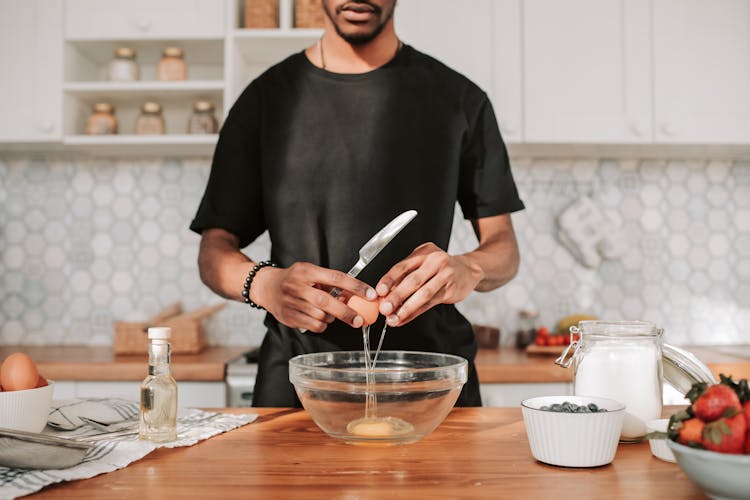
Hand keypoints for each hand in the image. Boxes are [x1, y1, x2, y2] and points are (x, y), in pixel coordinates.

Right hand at [252, 262, 376, 332]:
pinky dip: (321, 325)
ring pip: (321, 316)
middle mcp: (298, 286)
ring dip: (331, 318)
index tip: (370, 294)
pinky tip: (318, 318)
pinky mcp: (289, 317)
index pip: (336, 278)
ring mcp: (292, 303)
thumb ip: (330, 282)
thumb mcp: (310, 272)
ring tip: (328, 312)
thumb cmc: (294, 279)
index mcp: (307, 271)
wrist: (266, 287)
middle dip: (346, 312)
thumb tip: (354, 294)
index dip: (355, 286)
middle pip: (326, 302)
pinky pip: (314, 326)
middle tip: (359, 320)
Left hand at [376, 243, 484, 326]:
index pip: (402, 266)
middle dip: (396, 296)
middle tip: (384, 308)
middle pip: (413, 280)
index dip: (389, 279)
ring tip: (393, 318)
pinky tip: (404, 319)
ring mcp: (445, 276)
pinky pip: (430, 304)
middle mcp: (435, 262)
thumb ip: (406, 274)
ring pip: (423, 294)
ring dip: (406, 308)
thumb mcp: (423, 262)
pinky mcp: (450, 290)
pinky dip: (415, 313)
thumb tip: (386, 293)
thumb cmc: (441, 266)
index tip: (379, 291)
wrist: (469, 269)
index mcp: (424, 252)